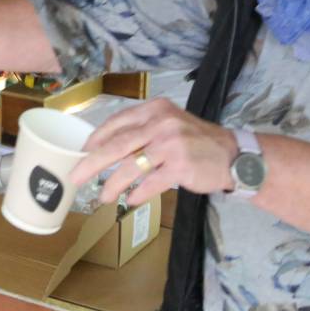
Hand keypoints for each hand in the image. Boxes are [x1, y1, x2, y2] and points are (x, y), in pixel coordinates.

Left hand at [68, 97, 237, 206]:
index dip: (96, 139)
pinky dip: (138, 193)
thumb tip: (107, 148)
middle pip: (118, 144)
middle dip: (92, 162)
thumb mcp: (170, 124)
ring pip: (132, 166)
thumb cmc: (196, 141)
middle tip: (76, 177)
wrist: (232, 155)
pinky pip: (152, 183)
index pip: (117, 122)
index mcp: (155, 110)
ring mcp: (171, 144)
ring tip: (103, 196)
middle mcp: (162, 123)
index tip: (82, 152)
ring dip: (113, 183)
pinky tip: (130, 200)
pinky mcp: (181, 166)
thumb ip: (143, 131)